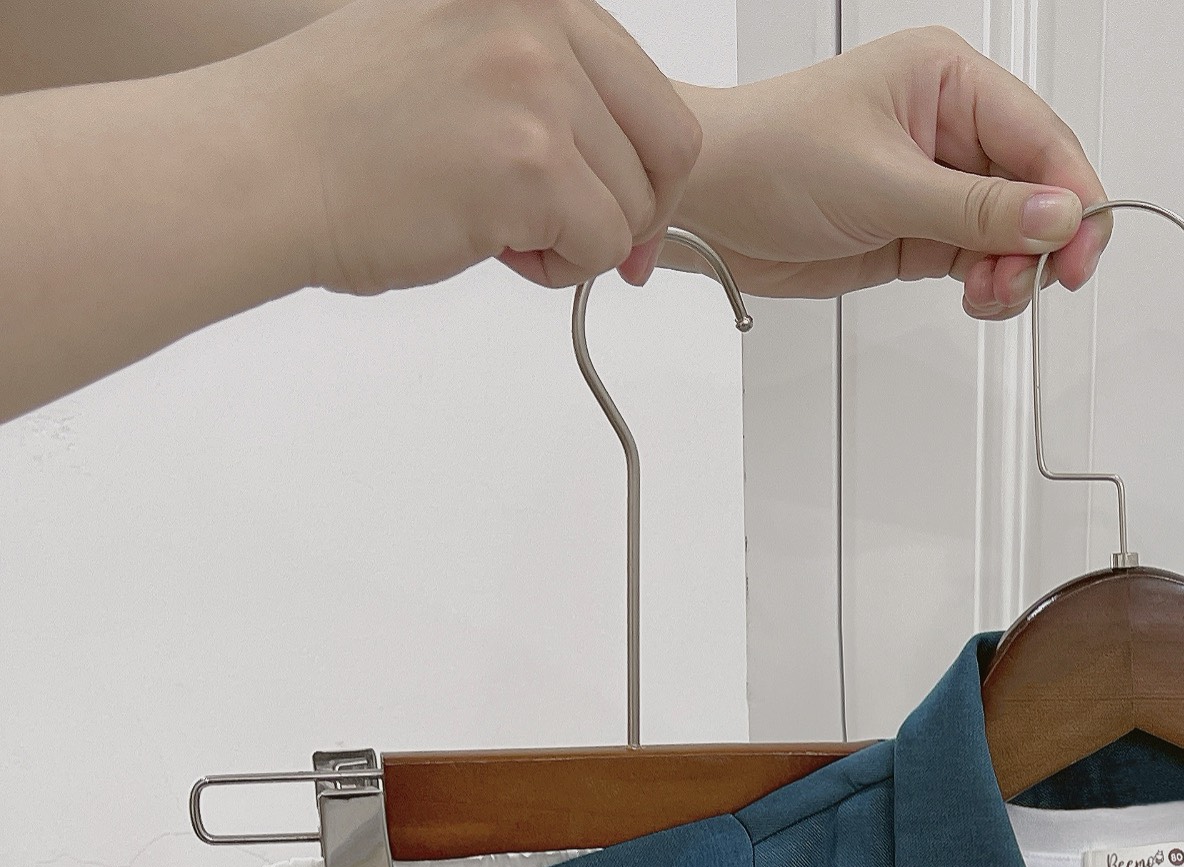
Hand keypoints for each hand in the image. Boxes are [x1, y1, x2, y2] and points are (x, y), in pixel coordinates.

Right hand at [243, 0, 702, 295]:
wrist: (259, 168)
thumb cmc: (336, 132)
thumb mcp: (453, 58)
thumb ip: (538, 86)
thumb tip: (618, 153)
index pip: (644, 85)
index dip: (642, 164)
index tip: (619, 206)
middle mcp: (537, 19)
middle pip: (669, 143)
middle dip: (638, 208)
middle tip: (585, 242)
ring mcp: (538, 86)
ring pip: (635, 205)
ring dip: (580, 240)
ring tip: (499, 231)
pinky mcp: (534, 162)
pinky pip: (601, 246)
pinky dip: (560, 270)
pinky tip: (492, 248)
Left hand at [675, 28, 1107, 320]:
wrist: (708, 202)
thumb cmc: (769, 156)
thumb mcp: (883, 182)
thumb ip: (977, 208)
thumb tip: (1057, 216)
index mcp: (947, 80)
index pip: (1041, 137)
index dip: (1073, 195)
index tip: (1081, 249)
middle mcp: (951, 127)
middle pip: (1039, 189)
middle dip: (1042, 242)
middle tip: (1031, 281)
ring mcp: (939, 182)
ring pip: (1015, 233)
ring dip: (1014, 272)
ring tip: (987, 292)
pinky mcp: (923, 230)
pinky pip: (983, 260)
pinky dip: (989, 286)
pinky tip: (973, 294)